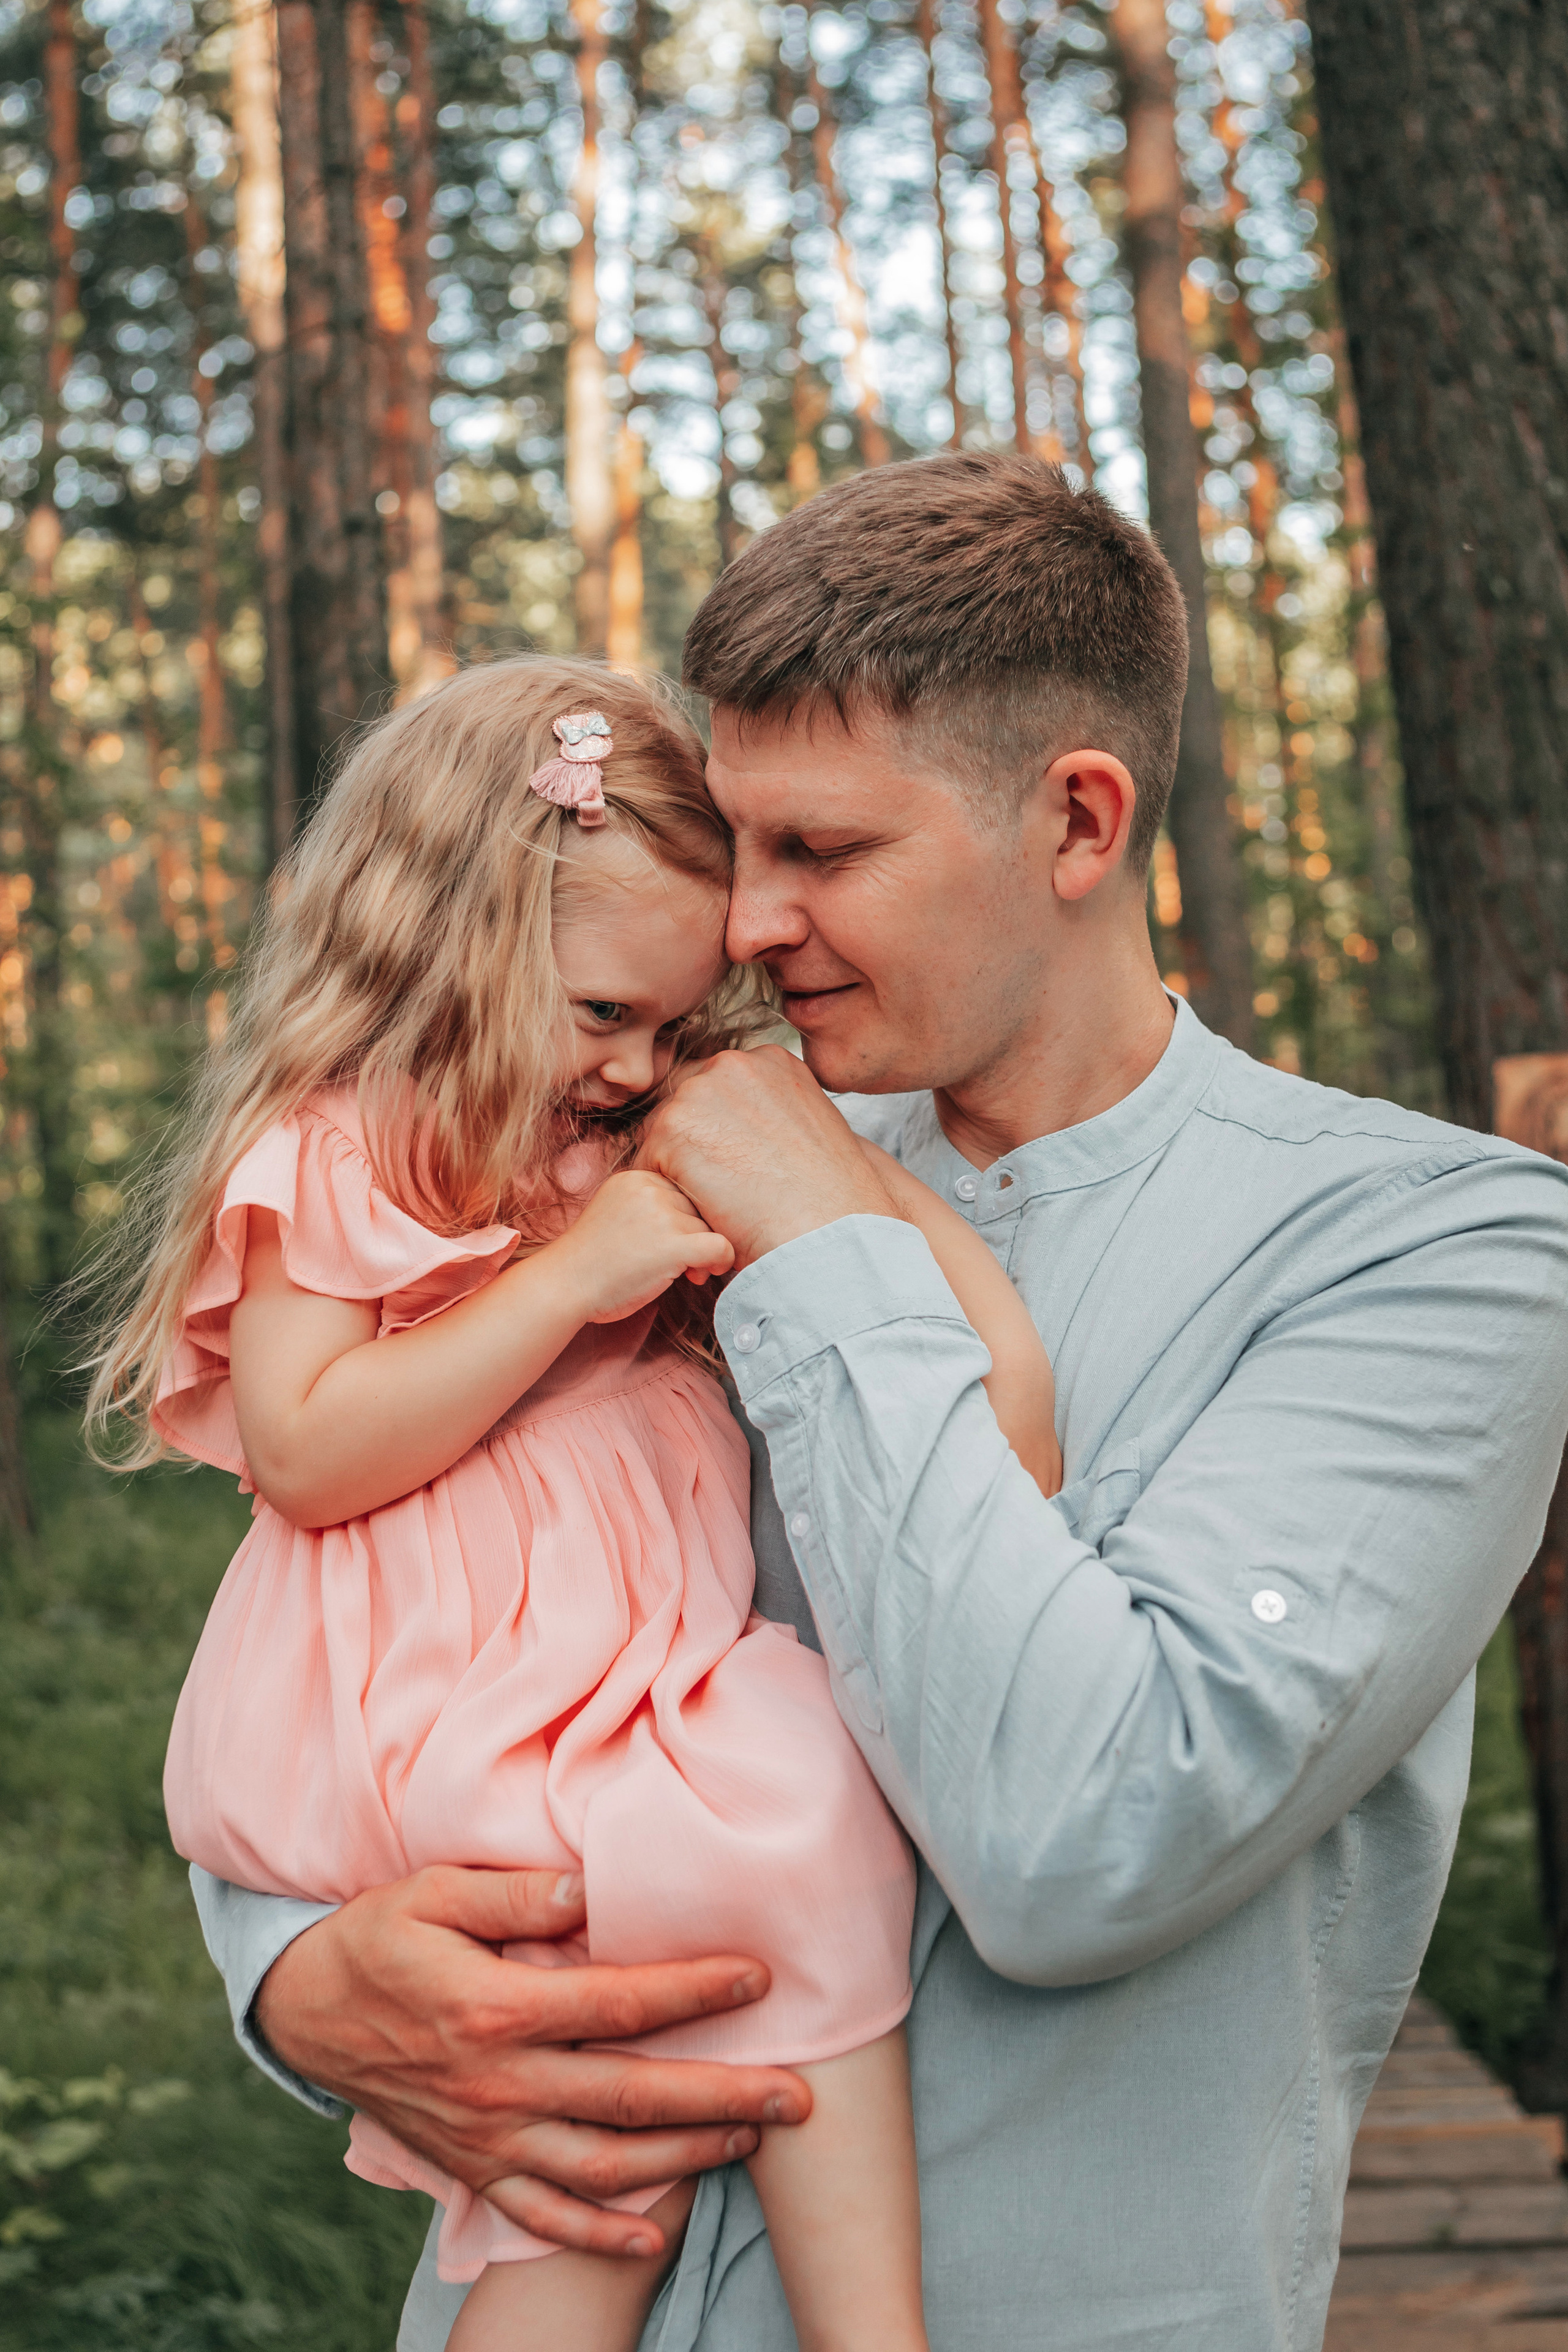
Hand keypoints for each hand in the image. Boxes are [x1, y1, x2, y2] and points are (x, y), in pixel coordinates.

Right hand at [254, 1865, 811, 2256]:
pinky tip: (654, 2236)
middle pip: (630, 2098)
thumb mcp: (434, 1892)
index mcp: (496, 2009)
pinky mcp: (473, 2167)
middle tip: (798, 2095)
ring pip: (602, 2165)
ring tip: (750, 2141)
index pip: (618, 2004)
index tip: (758, 1978)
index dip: (693, 1991)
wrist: (305, 2011)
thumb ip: (515, 1891)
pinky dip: (600, 2234)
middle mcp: (499, 2085)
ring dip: (684, 2158)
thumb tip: (591, 1886)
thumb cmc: (379, 1938)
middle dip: (722, 2096)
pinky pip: (542, 2218)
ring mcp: (487, 2137)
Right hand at [554, 1170, 734, 1323]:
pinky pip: (720, 1247)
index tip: (671, 1243)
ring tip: (687, 1274)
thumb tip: (691, 1220)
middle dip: (694, 1235)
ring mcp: (662, 1216)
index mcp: (634, 1179)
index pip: (680, 1191)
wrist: (563, 1286)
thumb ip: (645, 1207)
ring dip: (704, 1253)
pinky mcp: (673, 1245)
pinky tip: (706, 1274)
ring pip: (708, 1228)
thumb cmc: (587, 1261)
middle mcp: (649, 1190)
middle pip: (696, 1208)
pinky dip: (721, 1261)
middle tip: (684, 1264)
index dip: (682, 1219)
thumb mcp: (613, 1213)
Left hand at [635, 1047, 896, 1268]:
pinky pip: (648, 1163)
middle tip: (722, 1193)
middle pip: (684, 1105)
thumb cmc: (828, 1198)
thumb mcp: (809, 1129)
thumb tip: (739, 1127)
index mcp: (770, 1060)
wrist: (827, 1232)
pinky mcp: (673, 1129)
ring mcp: (699, 1092)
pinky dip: (668, 1193)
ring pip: (663, 1134)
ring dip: (678, 1171)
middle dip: (693, 1148)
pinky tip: (702, 1215)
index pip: (717, 1090)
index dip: (718, 1133)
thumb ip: (769, 1112)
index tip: (735, 1168)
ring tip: (715, 1207)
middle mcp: (733, 1063)